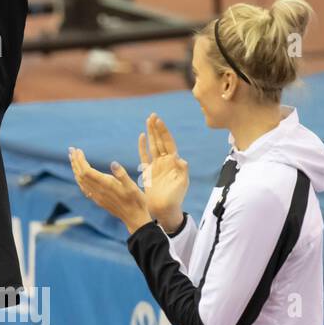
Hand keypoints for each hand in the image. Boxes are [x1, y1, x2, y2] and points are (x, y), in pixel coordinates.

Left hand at [69, 147, 151, 234]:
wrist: (134, 218)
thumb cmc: (136, 201)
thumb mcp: (133, 187)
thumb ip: (122, 175)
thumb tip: (113, 163)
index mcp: (106, 185)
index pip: (87, 171)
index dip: (80, 160)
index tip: (78, 150)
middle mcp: (98, 191)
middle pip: (81, 175)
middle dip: (75, 161)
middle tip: (71, 149)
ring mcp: (97, 196)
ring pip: (81, 181)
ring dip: (75, 169)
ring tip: (72, 158)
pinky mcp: (98, 200)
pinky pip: (84, 188)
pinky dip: (79, 178)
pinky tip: (79, 174)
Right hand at [138, 113, 188, 228]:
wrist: (165, 209)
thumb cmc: (175, 197)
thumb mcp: (182, 184)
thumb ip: (182, 171)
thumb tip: (180, 159)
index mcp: (173, 162)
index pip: (168, 143)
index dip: (164, 132)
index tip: (159, 121)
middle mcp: (165, 161)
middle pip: (160, 141)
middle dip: (157, 128)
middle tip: (153, 115)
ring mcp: (156, 166)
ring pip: (152, 145)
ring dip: (150, 133)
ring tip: (148, 120)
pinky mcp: (148, 172)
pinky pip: (144, 156)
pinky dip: (142, 146)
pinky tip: (141, 136)